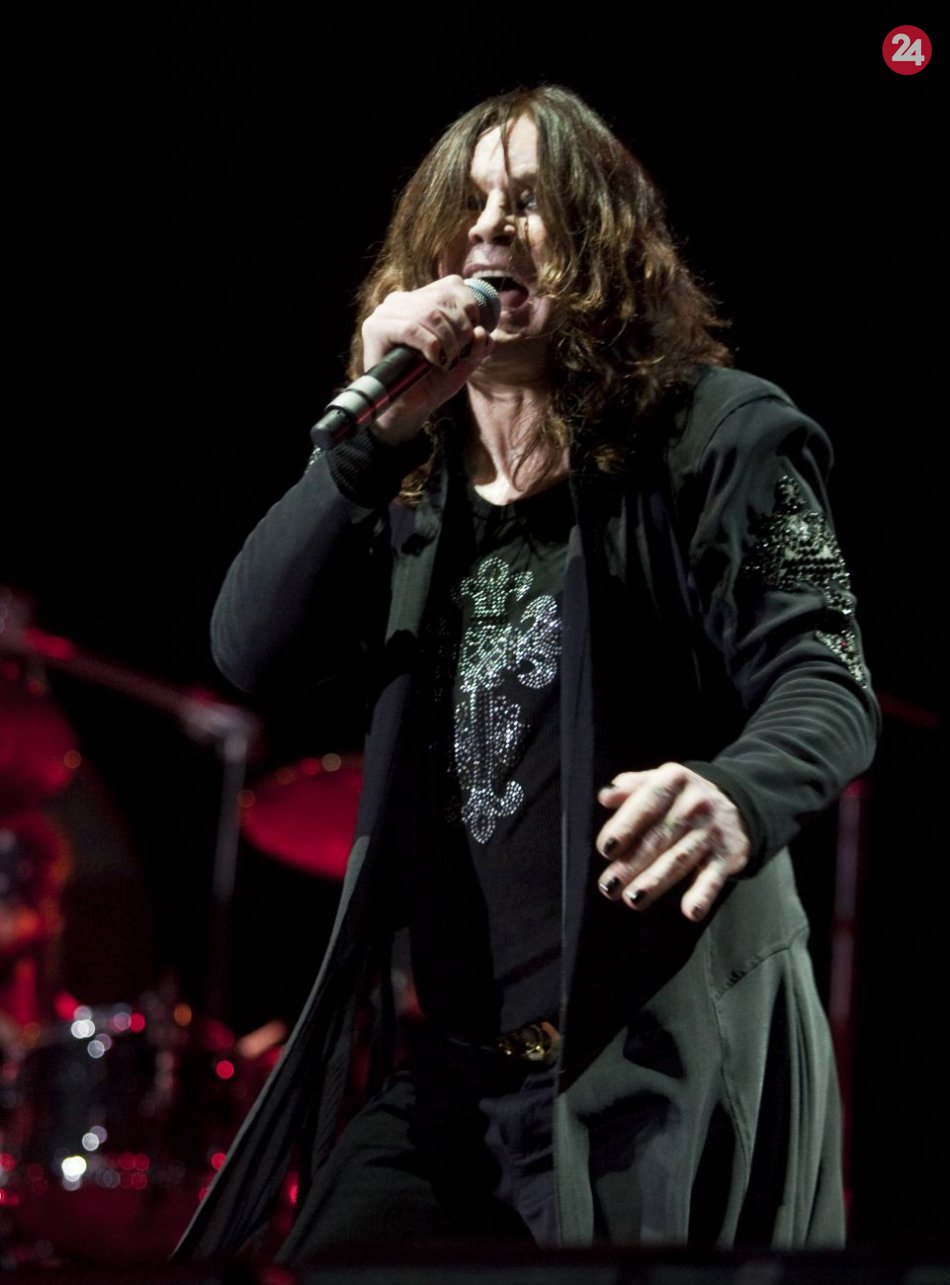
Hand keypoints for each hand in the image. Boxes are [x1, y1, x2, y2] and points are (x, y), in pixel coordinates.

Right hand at [361, 275, 493, 442]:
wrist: (409, 408)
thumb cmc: (433, 380)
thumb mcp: (465, 358)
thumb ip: (478, 342)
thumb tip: (481, 332)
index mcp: (422, 298)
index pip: (453, 286)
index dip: (470, 310)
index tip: (470, 337)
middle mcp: (402, 300)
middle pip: (443, 300)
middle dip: (460, 330)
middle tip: (457, 355)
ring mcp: (386, 312)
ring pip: (429, 313)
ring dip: (447, 341)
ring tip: (446, 361)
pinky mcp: (374, 328)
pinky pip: (410, 328)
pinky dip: (430, 346)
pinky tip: (433, 360)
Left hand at [596, 763, 749, 920]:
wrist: (735, 803)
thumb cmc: (681, 796)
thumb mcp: (659, 780)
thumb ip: (631, 786)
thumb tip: (605, 796)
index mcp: (673, 781)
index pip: (646, 804)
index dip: (625, 827)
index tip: (606, 849)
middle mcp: (695, 804)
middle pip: (659, 838)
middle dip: (631, 864)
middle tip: (609, 886)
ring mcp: (712, 830)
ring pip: (679, 859)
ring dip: (655, 881)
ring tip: (633, 899)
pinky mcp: (727, 855)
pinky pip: (713, 877)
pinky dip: (703, 894)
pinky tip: (690, 911)